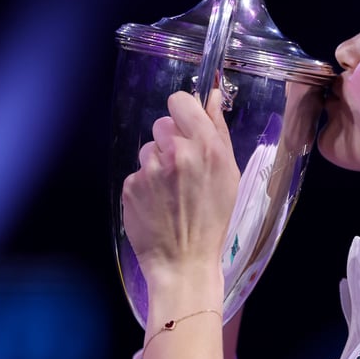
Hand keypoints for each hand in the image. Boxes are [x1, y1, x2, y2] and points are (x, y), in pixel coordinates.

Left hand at [121, 89, 239, 289]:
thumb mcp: (229, 174)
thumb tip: (213, 97)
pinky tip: (158, 204)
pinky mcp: (131, 185)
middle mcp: (177, 152)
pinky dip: (145, 185)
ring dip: (157, 164)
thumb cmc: (212, 219)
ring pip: (148, 149)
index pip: (180, 101)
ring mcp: (150, 169)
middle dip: (171, 141)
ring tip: (171, 192)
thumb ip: (218, 131)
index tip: (186, 126)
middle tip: (182, 169)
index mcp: (206, 147)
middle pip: (163, 123)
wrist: (184, 261)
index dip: (183, 112)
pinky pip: (137, 172)